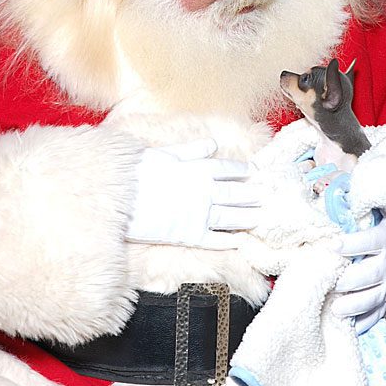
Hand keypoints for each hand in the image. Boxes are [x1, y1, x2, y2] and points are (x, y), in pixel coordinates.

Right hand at [126, 139, 260, 249]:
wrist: (118, 197)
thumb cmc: (136, 172)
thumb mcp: (164, 153)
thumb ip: (191, 149)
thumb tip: (212, 144)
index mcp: (198, 168)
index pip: (227, 168)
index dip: (242, 169)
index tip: (254, 170)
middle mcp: (204, 191)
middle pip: (234, 192)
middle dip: (251, 193)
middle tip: (267, 195)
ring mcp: (199, 214)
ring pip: (231, 216)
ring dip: (247, 217)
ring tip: (260, 217)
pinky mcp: (189, 235)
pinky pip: (215, 239)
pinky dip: (229, 241)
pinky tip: (240, 242)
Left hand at [333, 210, 385, 333]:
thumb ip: (371, 206)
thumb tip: (345, 194)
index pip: (365, 243)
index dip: (348, 244)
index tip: (332, 245)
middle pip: (365, 276)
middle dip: (344, 281)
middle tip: (327, 282)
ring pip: (371, 299)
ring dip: (352, 306)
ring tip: (335, 309)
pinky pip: (380, 314)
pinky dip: (366, 323)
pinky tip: (351, 329)